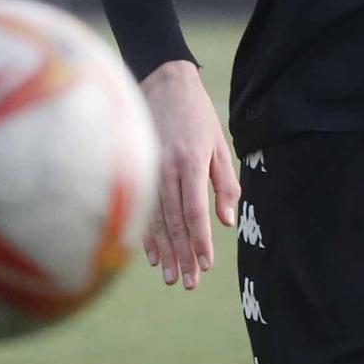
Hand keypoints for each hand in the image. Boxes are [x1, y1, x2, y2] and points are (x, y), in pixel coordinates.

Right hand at [138, 60, 239, 291]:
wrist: (163, 81)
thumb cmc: (197, 114)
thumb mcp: (219, 144)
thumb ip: (224, 183)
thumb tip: (225, 220)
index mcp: (190, 162)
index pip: (195, 211)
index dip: (200, 241)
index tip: (206, 264)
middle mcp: (167, 168)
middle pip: (174, 221)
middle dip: (182, 254)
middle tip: (188, 282)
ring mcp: (148, 168)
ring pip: (155, 218)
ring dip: (163, 250)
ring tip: (171, 276)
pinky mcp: (137, 167)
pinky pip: (141, 207)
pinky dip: (146, 233)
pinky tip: (151, 254)